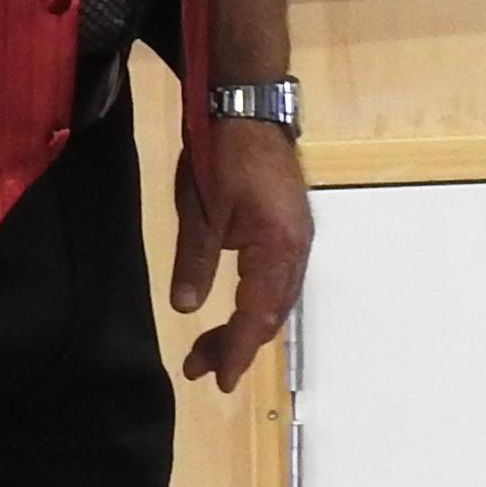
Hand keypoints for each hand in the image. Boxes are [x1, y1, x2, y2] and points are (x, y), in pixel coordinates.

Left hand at [172, 113, 314, 388]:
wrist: (247, 105)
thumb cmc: (220, 153)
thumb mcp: (199, 210)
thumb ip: (196, 262)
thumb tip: (187, 308)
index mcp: (277, 247)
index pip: (258, 313)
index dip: (239, 350)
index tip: (219, 380)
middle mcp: (297, 248)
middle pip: (272, 312)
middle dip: (238, 343)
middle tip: (199, 367)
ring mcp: (298, 237)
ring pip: (277, 298)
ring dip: (247, 325)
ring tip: (211, 346)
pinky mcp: (291, 227)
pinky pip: (279, 280)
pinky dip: (257, 302)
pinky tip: (236, 308)